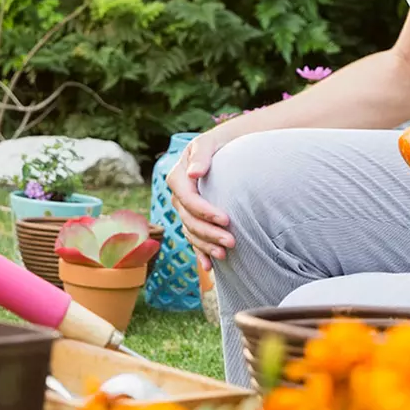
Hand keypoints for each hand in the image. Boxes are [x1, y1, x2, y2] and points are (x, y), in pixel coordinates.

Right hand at [167, 135, 233, 262]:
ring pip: (191, 232)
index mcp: (177, 178)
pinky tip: (210, 267)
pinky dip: (201, 253)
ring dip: (206, 246)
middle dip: (210, 233)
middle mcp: (178, 196)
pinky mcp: (193, 219)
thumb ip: (201, 156)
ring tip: (225, 254)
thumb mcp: (208, 143)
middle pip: (190, 220)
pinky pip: (194, 239)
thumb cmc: (217, 144)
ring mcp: (184, 210)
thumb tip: (194, 173)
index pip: (188, 200)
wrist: (222, 150)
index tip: (226, 219)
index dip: (205, 212)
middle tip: (232, 241)